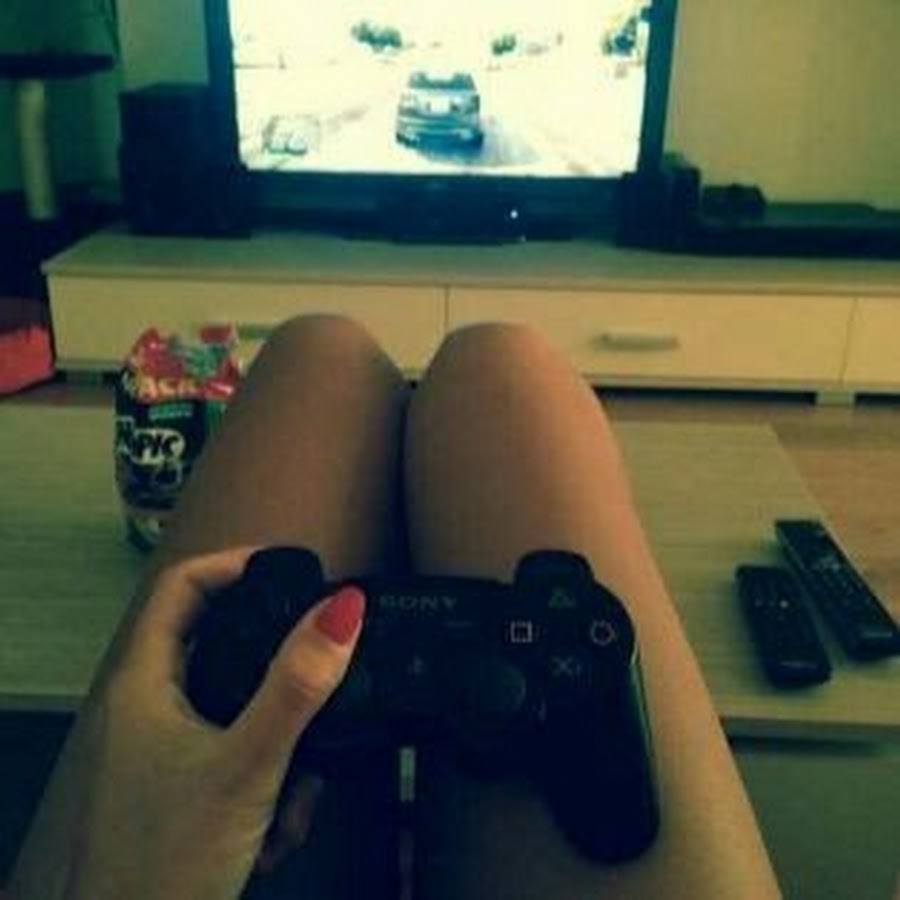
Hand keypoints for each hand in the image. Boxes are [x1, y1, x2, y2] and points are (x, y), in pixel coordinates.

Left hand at [8, 548, 364, 899]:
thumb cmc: (161, 864)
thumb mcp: (247, 764)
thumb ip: (298, 685)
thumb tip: (343, 609)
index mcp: (143, 684)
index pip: (181, 586)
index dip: (233, 563)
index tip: (288, 566)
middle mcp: (145, 711)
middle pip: (220, 649)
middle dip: (278, 673)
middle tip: (318, 675)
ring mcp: (159, 754)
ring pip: (237, 714)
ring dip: (281, 745)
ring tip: (298, 789)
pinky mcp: (177, 791)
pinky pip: (232, 759)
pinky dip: (265, 782)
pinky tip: (278, 826)